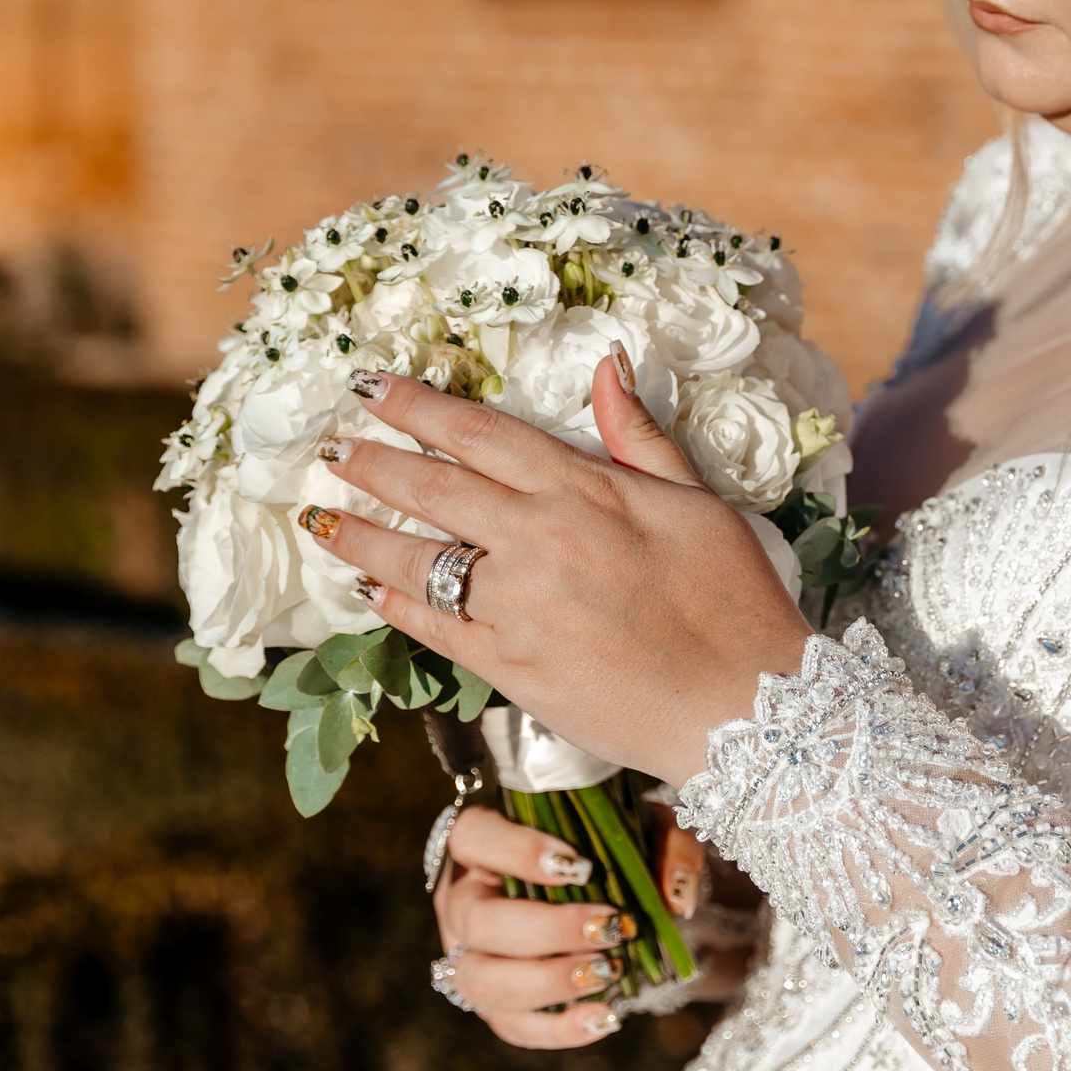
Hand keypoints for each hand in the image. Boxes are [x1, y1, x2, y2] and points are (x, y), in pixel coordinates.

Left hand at [309, 356, 813, 785]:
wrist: (745, 704)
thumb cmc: (734, 599)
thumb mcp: (698, 501)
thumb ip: (639, 437)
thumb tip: (606, 365)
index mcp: (585, 492)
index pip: (482, 434)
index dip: (418, 406)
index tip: (370, 387)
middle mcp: (540, 541)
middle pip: (435, 488)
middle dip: (374, 461)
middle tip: (330, 446)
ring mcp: (518, 608)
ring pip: (418, 560)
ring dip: (363, 535)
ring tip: (325, 518)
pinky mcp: (511, 668)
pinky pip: (434, 630)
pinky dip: (395, 608)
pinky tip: (370, 593)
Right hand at [433, 805, 756, 1045]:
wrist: (607, 895)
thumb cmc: (609, 848)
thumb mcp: (642, 828)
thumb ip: (667, 844)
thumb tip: (676, 895)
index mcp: (481, 844)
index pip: (472, 835)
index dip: (517, 851)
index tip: (580, 866)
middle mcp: (464, 899)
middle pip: (479, 921)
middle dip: (550, 930)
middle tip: (611, 926)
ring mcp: (469, 955)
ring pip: (480, 981)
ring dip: (548, 981)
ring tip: (608, 973)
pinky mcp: (492, 1002)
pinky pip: (511, 1026)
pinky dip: (559, 1028)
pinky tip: (605, 1017)